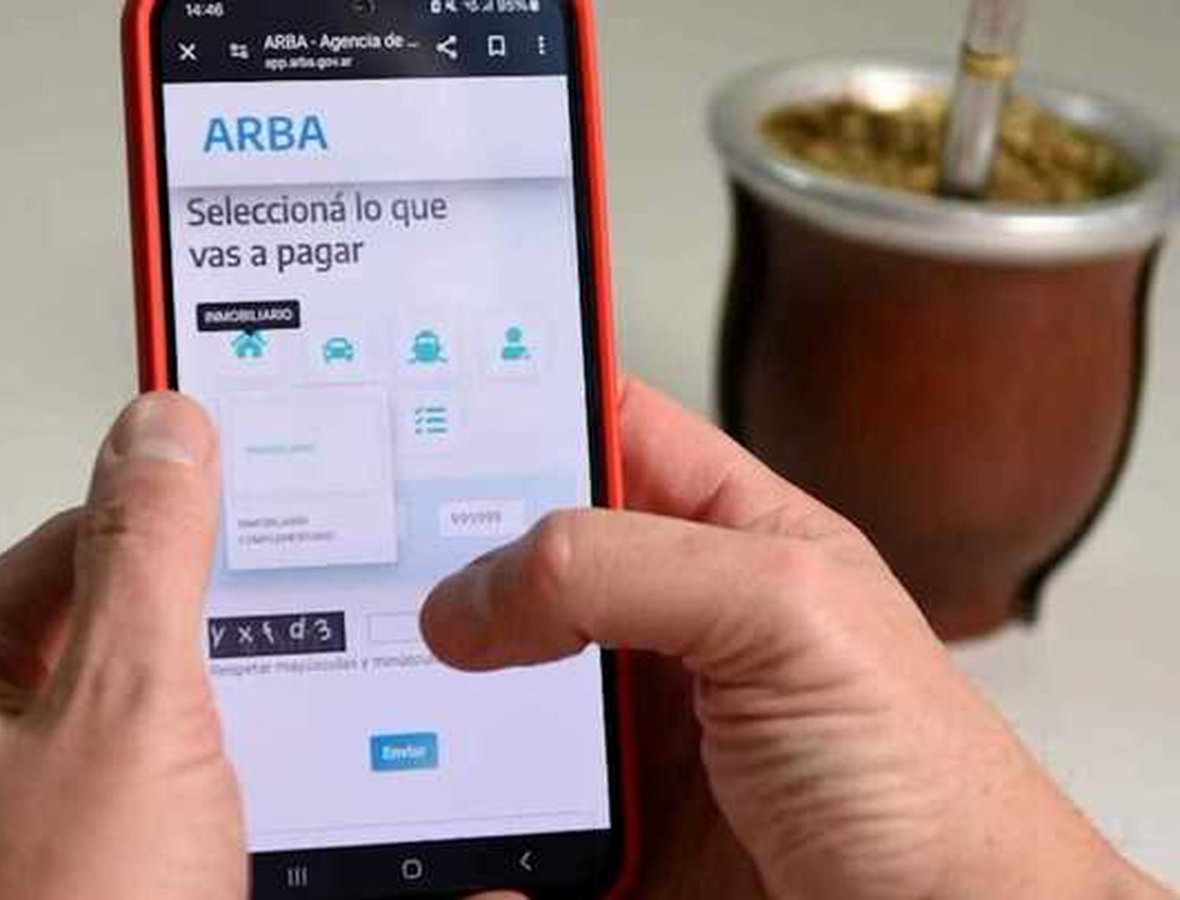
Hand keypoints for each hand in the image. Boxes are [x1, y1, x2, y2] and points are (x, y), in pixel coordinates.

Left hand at [0, 394, 244, 899]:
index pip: (52, 552)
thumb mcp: (127, 701)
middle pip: (106, 641)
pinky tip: (287, 798)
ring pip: (154, 729)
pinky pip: (180, 805)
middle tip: (280, 612)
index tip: (229, 493)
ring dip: (232, 712)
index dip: (149, 517)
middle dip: (203, 625)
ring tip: (300, 711)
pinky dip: (239, 788)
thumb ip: (146, 553)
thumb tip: (158, 428)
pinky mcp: (106, 888)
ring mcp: (38, 841)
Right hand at [422, 378, 1170, 899]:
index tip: (413, 397)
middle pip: (518, 564)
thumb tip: (475, 592)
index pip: (600, 429)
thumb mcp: (790, 613)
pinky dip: (468, 823)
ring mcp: (629, 732)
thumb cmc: (926, 783)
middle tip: (372, 569)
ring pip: (488, 691)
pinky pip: (501, 809)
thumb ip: (626, 566)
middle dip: (444, 565)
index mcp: (724, 534)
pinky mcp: (602, 832)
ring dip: (438, 702)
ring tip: (391, 703)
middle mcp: (665, 624)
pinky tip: (461, 827)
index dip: (515, 403)